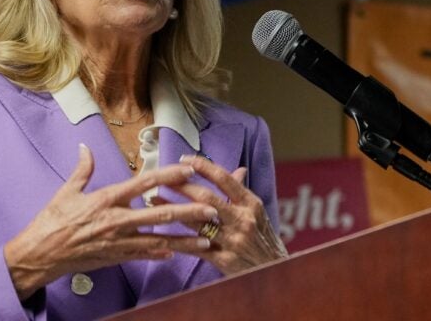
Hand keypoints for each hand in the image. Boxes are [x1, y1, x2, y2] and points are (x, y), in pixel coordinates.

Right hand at [4, 144, 217, 299]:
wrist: (40, 254)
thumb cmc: (51, 221)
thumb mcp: (66, 191)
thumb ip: (82, 169)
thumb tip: (85, 147)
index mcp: (107, 199)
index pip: (143, 183)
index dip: (168, 177)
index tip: (187, 171)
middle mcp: (117, 220)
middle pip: (159, 213)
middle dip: (188, 211)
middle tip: (211, 208)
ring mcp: (118, 241)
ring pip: (158, 239)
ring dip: (184, 239)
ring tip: (207, 238)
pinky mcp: (115, 257)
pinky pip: (143, 255)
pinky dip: (161, 254)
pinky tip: (178, 253)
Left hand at [171, 155, 287, 275]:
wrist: (276, 272)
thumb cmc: (264, 240)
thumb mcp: (258, 213)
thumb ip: (242, 193)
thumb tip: (238, 170)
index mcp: (251, 204)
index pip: (224, 179)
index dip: (202, 166)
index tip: (184, 159)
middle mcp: (243, 220)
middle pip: (207, 198)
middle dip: (181, 186)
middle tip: (162, 179)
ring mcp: (234, 241)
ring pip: (197, 222)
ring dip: (172, 210)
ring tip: (154, 200)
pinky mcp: (225, 261)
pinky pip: (196, 247)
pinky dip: (178, 240)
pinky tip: (162, 233)